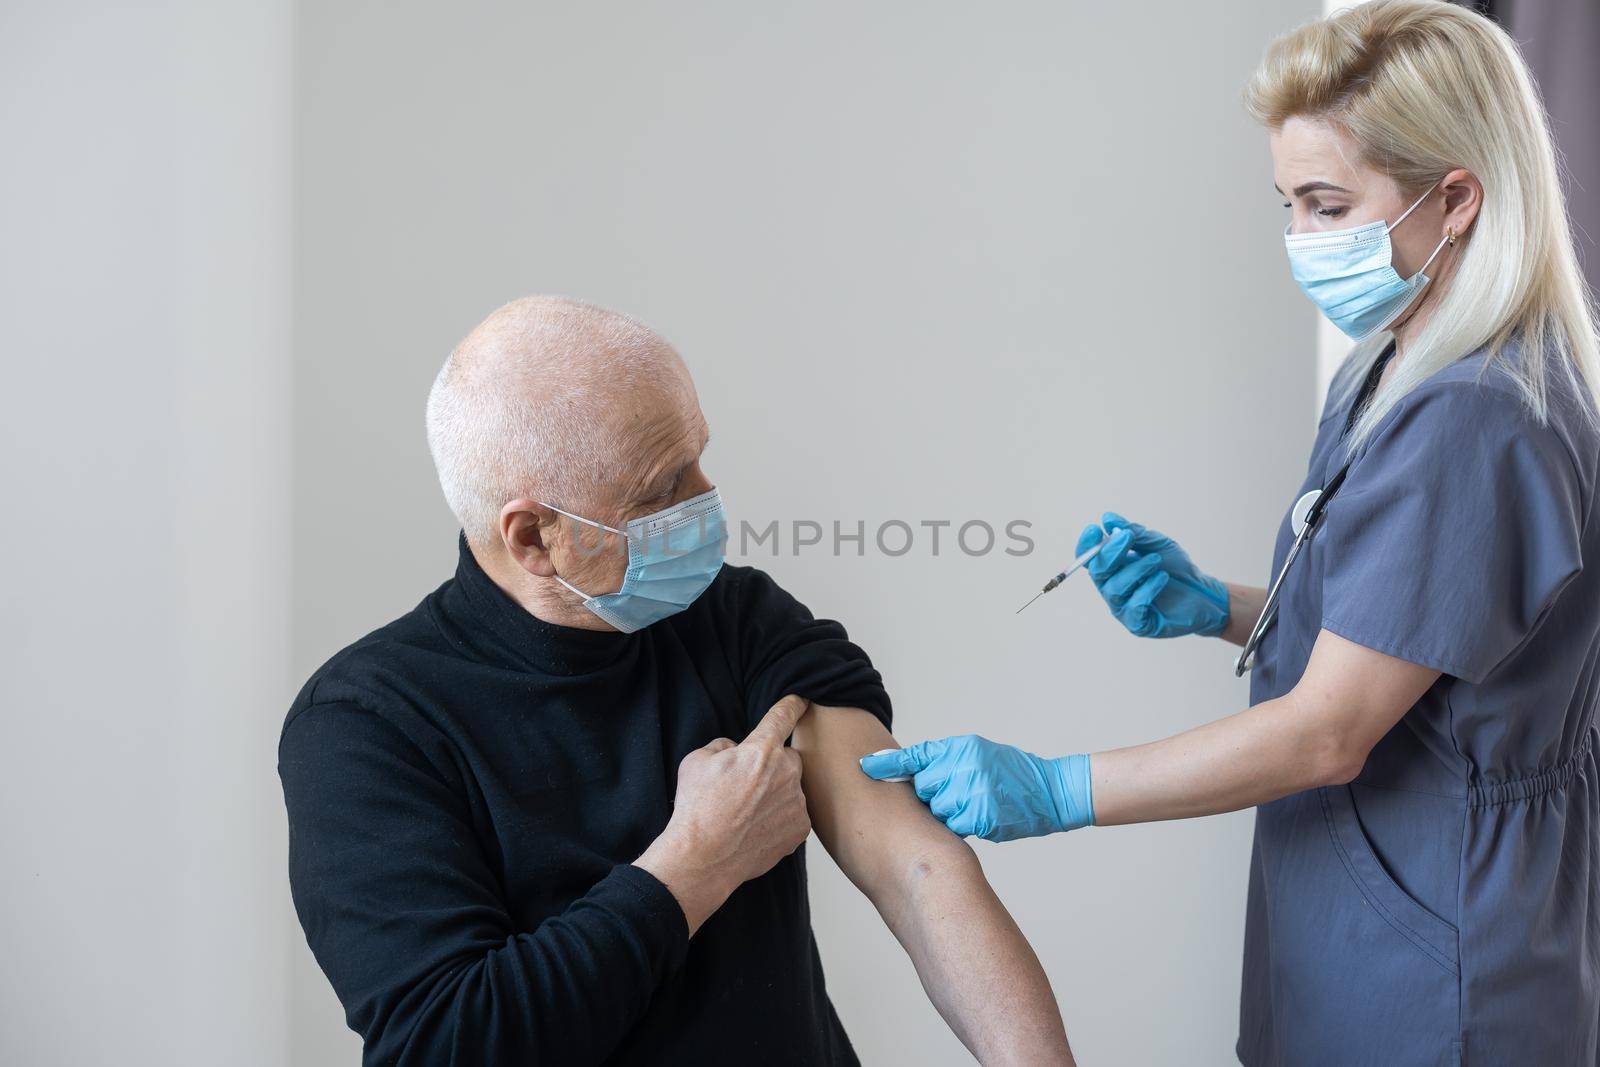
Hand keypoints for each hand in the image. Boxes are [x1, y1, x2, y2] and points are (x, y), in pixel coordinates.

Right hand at [636, 695, 811, 932]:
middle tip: (746, 786)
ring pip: (791, 788)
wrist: (703, 857)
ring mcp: (796, 803)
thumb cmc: (697, 807)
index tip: (801, 700)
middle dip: (771, 766)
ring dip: (776, 794)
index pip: (783, 717)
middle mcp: (786, 773)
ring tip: (747, 812)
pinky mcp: (799, 829)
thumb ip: (724, 746)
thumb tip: (736, 750)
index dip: (792, 705)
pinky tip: (757, 828)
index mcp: (761, 750)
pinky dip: (780, 817)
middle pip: (787, 758)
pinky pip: (794, 814)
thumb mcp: (697, 760)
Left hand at [859, 735, 1091, 842]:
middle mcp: (965, 766)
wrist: (1050, 792)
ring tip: (976, 803)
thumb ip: (944, 760)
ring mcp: (973, 792)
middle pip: (925, 789)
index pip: (918, 756)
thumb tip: (905, 773)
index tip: (864, 767)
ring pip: (939, 811)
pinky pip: (957, 826)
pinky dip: (966, 825)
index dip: (888, 765)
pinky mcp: (982, 817)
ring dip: (950, 812)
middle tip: (961, 792)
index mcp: (961, 748)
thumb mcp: (977, 754)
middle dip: (936, 795)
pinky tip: (984, 815)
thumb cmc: (1010, 773)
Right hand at [1079, 511, 1228, 637]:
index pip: (1088, 559)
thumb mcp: (1157, 544)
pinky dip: (1147, 589)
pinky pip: (1134, 607)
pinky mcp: (1138, 625)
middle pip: (1097, 572)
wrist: (1204, 592)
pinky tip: (1162, 578)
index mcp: (1112, 569)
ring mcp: (1123, 608)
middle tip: (1128, 537)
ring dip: (1135, 569)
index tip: (1096, 529)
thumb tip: (1108, 518)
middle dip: (1111, 552)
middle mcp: (1112, 589)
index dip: (1087, 545)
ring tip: (1156, 560)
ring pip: (1115, 588)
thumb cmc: (1176, 568)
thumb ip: (1134, 532)